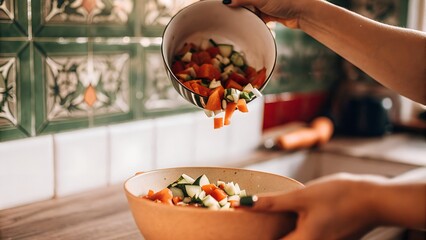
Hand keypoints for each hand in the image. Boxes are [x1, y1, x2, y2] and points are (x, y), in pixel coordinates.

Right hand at [224, 0, 313, 27]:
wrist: (302, 12)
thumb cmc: (283, 1)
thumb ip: (243, 0)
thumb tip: (226, 1)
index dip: (232, 1)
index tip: (223, 5)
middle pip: (245, 2)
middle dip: (238, 8)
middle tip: (229, 16)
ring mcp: (265, 4)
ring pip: (250, 11)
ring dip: (247, 17)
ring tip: (240, 22)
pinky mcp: (269, 14)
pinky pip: (257, 19)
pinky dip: (255, 22)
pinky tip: (252, 26)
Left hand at [248, 173, 387, 239]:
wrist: (375, 200)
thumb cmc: (340, 196)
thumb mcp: (301, 197)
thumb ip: (270, 203)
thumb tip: (242, 203)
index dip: (250, 239)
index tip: (235, 232)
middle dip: (263, 234)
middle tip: (249, 221)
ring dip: (277, 232)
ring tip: (263, 218)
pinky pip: (303, 238)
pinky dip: (291, 230)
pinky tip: (286, 217)